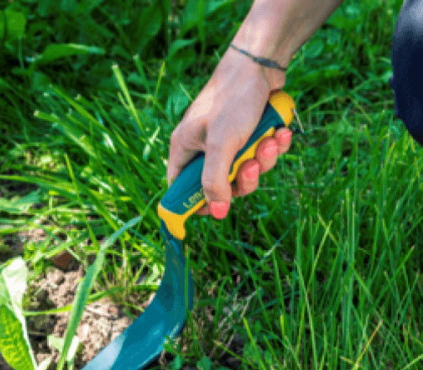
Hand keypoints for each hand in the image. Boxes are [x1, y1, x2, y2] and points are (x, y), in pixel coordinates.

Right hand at [167, 49, 292, 218]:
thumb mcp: (221, 144)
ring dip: (263, 160)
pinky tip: (280, 133)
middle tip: (252, 166)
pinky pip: (260, 155)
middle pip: (221, 185)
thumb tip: (217, 212)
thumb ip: (215, 180)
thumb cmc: (232, 100)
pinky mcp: (248, 136)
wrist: (260, 65)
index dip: (197, 202)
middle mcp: (203, 149)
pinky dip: (272, 147)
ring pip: (245, 172)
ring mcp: (227, 143)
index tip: (217, 209)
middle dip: (244, 178)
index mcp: (185, 149)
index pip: (181, 187)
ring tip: (271, 140)